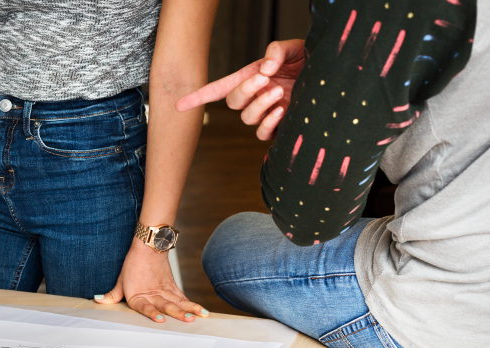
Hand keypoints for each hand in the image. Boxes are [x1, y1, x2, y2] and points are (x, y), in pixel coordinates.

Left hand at [94, 239, 208, 322]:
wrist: (148, 246)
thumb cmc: (133, 264)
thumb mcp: (121, 279)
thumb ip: (112, 295)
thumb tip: (98, 300)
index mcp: (138, 295)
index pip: (145, 306)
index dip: (152, 313)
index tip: (160, 319)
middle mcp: (153, 294)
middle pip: (166, 304)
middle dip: (177, 313)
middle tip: (187, 320)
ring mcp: (165, 291)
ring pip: (179, 301)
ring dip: (189, 309)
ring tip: (198, 317)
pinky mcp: (173, 287)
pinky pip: (184, 298)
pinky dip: (193, 305)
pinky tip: (202, 312)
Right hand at [176, 39, 305, 140]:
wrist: (334, 78)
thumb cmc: (311, 61)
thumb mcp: (294, 48)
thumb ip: (276, 52)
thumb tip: (265, 68)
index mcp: (252, 78)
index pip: (219, 89)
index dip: (198, 97)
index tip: (178, 105)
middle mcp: (256, 97)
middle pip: (233, 103)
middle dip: (245, 91)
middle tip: (264, 79)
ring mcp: (266, 113)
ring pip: (246, 118)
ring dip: (259, 105)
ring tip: (278, 92)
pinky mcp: (279, 127)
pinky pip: (262, 134)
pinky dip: (268, 124)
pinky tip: (282, 109)